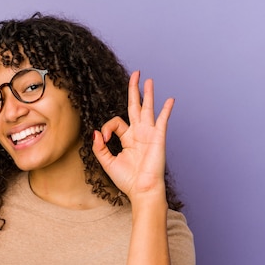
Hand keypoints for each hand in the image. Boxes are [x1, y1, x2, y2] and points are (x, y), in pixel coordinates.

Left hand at [92, 71, 173, 204]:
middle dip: (134, 90)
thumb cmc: (127, 180)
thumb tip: (95, 133)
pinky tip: (169, 100)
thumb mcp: (107, 162)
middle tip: (135, 74)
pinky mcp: (158, 138)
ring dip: (148, 94)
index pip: (116, 122)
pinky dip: (166, 110)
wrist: (142, 190)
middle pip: (136, 106)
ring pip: (148, 109)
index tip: (103, 140)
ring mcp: (149, 134)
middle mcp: (139, 134)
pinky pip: (162, 121)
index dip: (106, 128)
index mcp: (128, 139)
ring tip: (148, 79)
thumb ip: (99, 148)